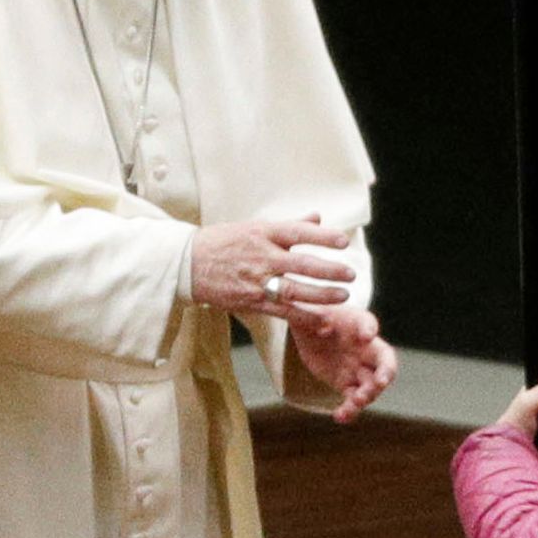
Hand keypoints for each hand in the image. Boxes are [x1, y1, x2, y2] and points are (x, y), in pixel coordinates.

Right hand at [192, 213, 355, 319]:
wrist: (187, 264)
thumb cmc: (223, 242)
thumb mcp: (254, 227)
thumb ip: (289, 225)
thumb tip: (318, 216)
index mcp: (262, 233)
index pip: (297, 232)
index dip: (322, 237)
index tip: (343, 241)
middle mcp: (261, 256)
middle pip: (300, 264)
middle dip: (328, 270)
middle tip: (350, 273)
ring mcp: (256, 281)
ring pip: (294, 289)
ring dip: (321, 295)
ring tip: (343, 296)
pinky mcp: (251, 301)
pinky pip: (282, 311)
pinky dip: (304, 317)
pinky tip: (323, 320)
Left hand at [290, 307, 398, 423]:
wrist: (310, 329)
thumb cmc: (314, 314)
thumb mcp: (310, 311)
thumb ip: (314, 316)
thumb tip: (323, 327)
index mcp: (358, 323)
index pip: (368, 323)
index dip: (369, 329)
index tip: (365, 335)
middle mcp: (365, 347)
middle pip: (385, 361)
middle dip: (386, 372)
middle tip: (380, 382)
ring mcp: (358, 368)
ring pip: (370, 386)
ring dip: (367, 396)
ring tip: (356, 402)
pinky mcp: (346, 384)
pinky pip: (352, 400)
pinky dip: (349, 411)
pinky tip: (340, 417)